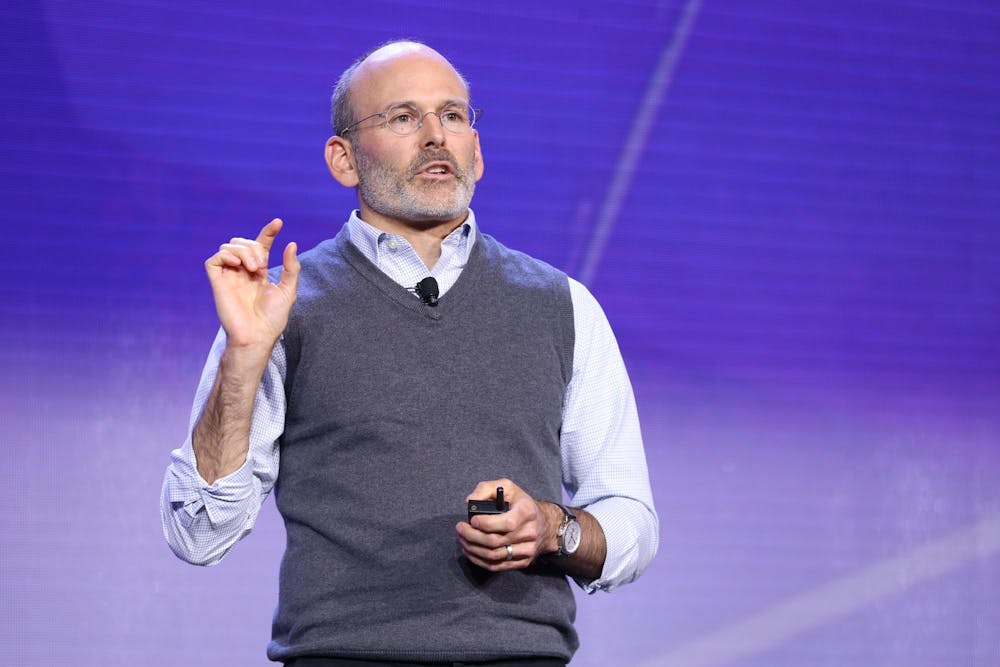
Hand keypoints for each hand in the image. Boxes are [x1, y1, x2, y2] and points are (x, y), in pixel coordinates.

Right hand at [205, 218, 299, 348]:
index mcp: (259, 273)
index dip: (268, 232)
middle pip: (243, 242)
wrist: (257, 335)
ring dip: (244, 251)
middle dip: (255, 246)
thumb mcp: (288, 290)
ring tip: (253, 269)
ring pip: (229, 247)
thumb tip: (291, 244)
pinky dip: (226, 256)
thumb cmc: (273, 318)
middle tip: (262, 265)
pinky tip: (238, 266)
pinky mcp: (217, 282)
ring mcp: (229, 276)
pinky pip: (214, 259)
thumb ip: (291, 267)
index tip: (278, 223)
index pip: (260, 245)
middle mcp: (242, 272)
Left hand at [455, 478, 559, 571]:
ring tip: (462, 539)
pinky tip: (470, 551)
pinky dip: (479, 560)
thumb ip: (486, 489)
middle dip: (471, 536)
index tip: (471, 520)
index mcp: (527, 512)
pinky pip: (497, 566)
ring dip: (473, 549)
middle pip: (495, 542)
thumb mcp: (508, 487)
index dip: (485, 523)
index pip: (506, 523)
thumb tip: (469, 501)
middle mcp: (529, 532)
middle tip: (459, 529)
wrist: (546, 524)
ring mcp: (527, 549)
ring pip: (494, 556)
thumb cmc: (521, 504)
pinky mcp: (523, 562)